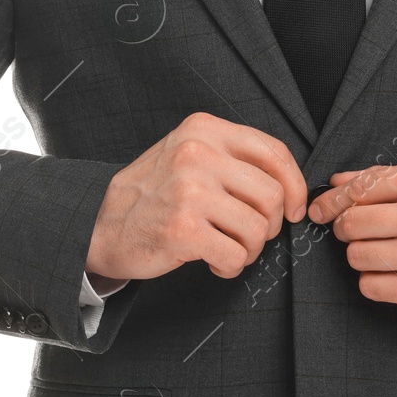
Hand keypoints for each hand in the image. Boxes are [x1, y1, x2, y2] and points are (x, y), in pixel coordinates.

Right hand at [86, 112, 307, 282]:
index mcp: (204, 130)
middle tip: (250, 235)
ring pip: (258, 228)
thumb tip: (289, 184)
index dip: (295, 184)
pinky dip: (231, 266)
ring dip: (249, 249)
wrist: (100, 224)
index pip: (273, 151)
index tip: (295, 208)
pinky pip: (235, 255)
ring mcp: (190, 191)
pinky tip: (213, 261)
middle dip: (271, 224)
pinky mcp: (183, 229)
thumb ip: (232, 157)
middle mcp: (198, 154)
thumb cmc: (153, 193)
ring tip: (228, 249)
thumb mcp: (188, 153)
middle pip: (272, 194)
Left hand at [306, 158, 396, 315]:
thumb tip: (338, 182)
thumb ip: (388, 178)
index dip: (332, 200)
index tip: (320, 209)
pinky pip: (370, 286)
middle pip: (351, 223)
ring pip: (356, 255)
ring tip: (383, 250)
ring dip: (361, 254)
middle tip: (356, 230)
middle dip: (346, 228)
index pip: (360, 187)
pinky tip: (393, 271)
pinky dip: (374, 279)